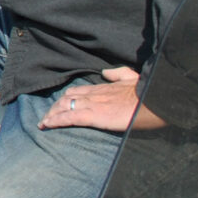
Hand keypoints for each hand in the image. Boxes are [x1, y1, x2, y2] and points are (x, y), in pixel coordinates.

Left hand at [39, 67, 163, 131]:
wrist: (153, 100)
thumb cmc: (146, 92)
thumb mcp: (131, 78)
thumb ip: (117, 74)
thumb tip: (105, 72)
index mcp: (102, 88)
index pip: (77, 91)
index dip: (66, 98)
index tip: (59, 104)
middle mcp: (93, 95)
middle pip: (66, 98)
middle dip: (55, 107)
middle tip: (47, 116)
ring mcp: (92, 105)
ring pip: (64, 107)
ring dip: (51, 115)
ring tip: (43, 123)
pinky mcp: (93, 116)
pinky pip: (69, 117)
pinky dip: (56, 121)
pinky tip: (47, 125)